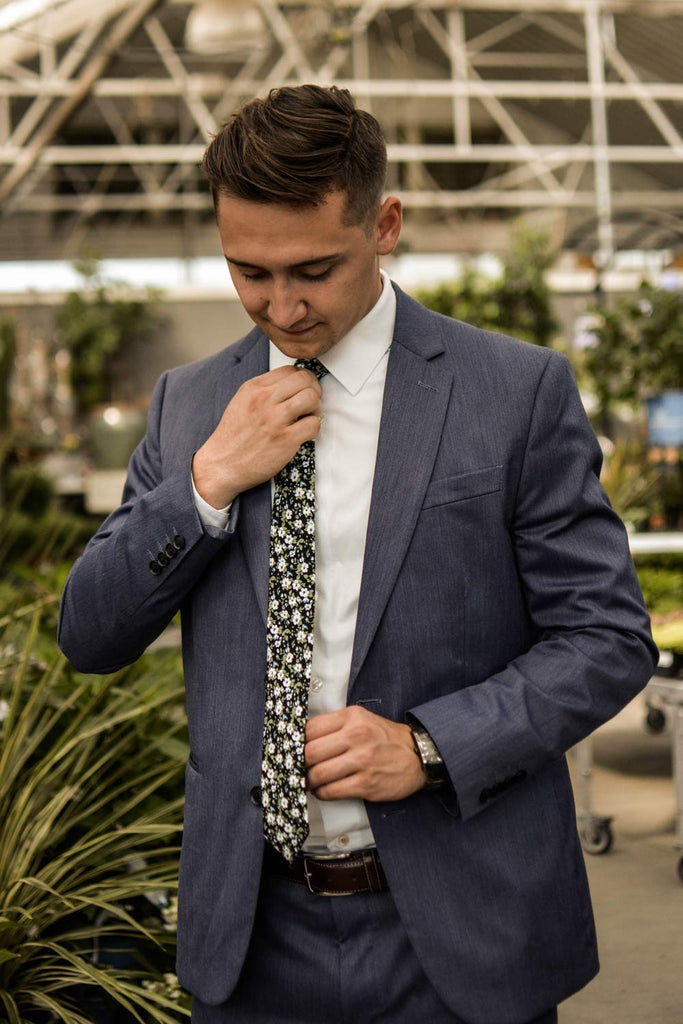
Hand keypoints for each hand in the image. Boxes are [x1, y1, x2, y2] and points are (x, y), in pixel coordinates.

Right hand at [192, 365, 322, 507]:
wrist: (221, 466)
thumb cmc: (233, 437)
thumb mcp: (241, 403)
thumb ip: (264, 391)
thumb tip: (291, 386)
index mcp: (253, 388)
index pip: (290, 370)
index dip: (303, 380)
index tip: (302, 392)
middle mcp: (264, 400)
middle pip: (304, 379)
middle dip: (314, 390)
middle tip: (310, 405)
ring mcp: (275, 419)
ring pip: (312, 398)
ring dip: (316, 408)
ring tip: (307, 419)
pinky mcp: (285, 440)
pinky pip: (314, 424)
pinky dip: (314, 429)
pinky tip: (304, 435)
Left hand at [305, 705, 426, 801]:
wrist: (418, 755)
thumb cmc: (386, 739)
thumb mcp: (362, 719)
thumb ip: (335, 726)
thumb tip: (302, 739)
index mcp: (352, 717)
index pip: (310, 728)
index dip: (296, 742)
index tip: (293, 749)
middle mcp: (356, 736)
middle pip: (310, 752)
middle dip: (300, 764)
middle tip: (300, 768)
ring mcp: (361, 761)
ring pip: (318, 774)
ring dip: (309, 781)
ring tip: (310, 781)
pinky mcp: (366, 783)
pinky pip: (331, 791)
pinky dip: (322, 793)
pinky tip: (324, 790)